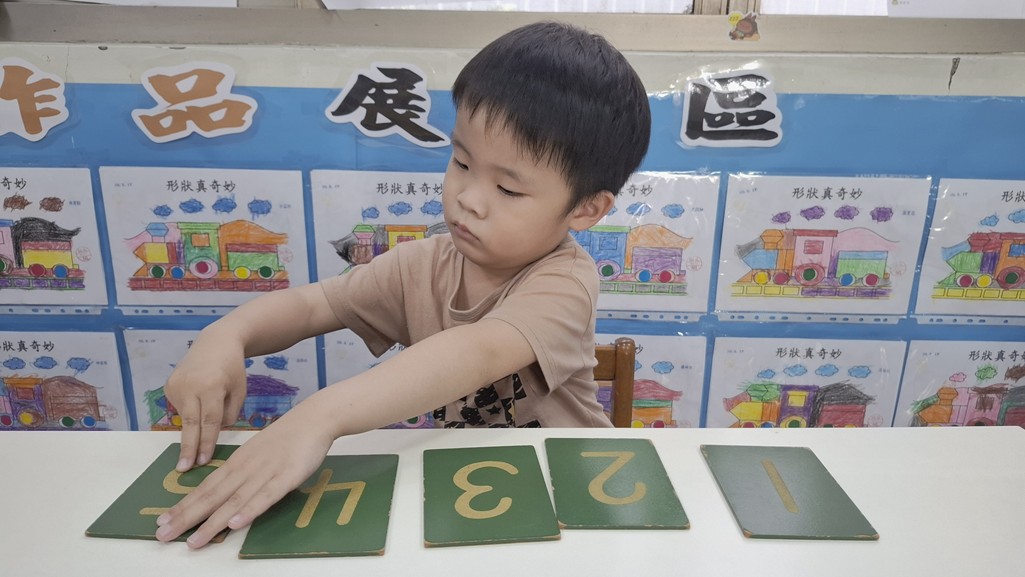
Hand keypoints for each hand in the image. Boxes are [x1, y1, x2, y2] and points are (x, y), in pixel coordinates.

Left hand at [154, 407, 333, 547]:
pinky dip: (249, 510)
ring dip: (212, 522)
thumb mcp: (256, 453)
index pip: (205, 488)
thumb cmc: (286, 437)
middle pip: (211, 496)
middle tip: (163, 536)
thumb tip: (222, 492)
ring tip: (193, 541)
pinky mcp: (286, 477)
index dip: (183, 506)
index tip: (162, 522)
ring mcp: (264, 473)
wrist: (313, 419)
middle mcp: (244, 469)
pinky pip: (265, 497)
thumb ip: (241, 473)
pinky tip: (235, 524)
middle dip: (186, 518)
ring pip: (234, 501)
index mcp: (236, 463)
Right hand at [163, 331, 247, 471]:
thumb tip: (214, 433)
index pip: (209, 422)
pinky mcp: (169, 385)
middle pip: (190, 423)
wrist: (216, 342)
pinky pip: (181, 407)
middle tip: (183, 468)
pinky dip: (190, 412)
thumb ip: (229, 413)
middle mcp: (190, 386)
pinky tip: (197, 404)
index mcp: (211, 387)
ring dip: (191, 431)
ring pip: (185, 417)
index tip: (202, 462)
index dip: (207, 443)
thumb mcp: (240, 390)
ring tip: (195, 439)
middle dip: (188, 448)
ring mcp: (176, 385)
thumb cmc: (233, 369)